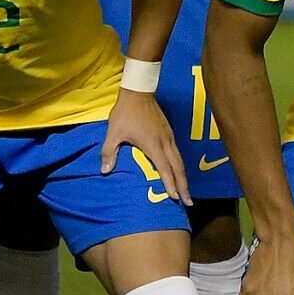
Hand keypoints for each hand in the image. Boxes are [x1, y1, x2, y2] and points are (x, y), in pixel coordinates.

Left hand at [102, 88, 188, 207]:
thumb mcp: (114, 132)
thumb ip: (109, 152)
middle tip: (188, 202)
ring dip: (184, 177)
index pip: (164, 168)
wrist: (138, 91)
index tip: (175, 197)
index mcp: (153, 144)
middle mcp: (165, 142)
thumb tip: (105, 171)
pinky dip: (180, 166)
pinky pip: (178, 153)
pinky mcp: (169, 132)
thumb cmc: (125, 113)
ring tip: (186, 191)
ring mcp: (169, 137)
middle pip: (178, 168)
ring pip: (180, 161)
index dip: (170, 184)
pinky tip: (179, 172)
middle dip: (184, 186)